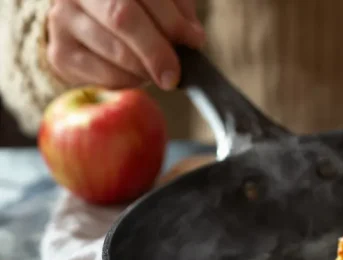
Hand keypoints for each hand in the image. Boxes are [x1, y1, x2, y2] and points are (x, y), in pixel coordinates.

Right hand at [45, 0, 205, 89]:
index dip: (172, 20)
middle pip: (122, 18)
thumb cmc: (135, 9)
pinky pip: (106, 75)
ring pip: (114, 51)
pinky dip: (132, 81)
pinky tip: (139, 74)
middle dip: (156, 49)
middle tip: (175, 72)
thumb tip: (192, 37)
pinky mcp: (61, 54)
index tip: (194, 40)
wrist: (88, 25)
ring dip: (147, 69)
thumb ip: (178, 11)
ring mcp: (63, 20)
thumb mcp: (158, 1)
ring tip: (160, 72)